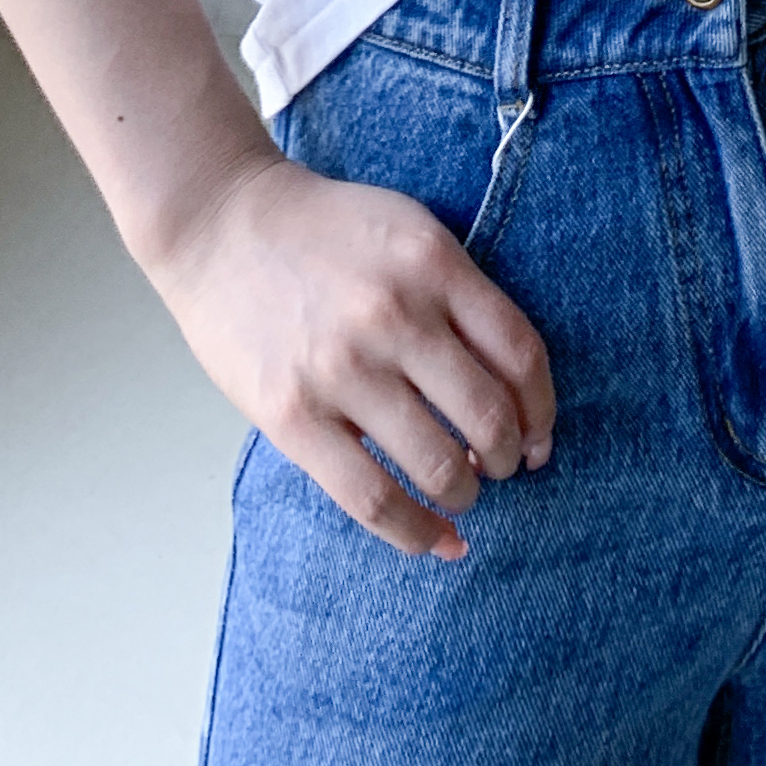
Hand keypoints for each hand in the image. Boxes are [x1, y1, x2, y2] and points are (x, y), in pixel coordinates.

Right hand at [146, 147, 555, 561]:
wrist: (222, 224)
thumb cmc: (325, 231)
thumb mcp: (409, 229)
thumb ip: (459, 293)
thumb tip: (507, 392)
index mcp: (433, 263)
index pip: (520, 353)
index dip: (542, 411)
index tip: (540, 438)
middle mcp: (396, 315)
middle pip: (488, 416)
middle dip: (509, 458)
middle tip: (502, 468)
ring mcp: (343, 369)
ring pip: (437, 465)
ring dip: (464, 494)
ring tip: (462, 493)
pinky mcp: (294, 416)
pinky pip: (370, 497)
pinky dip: (413, 532)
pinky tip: (433, 540)